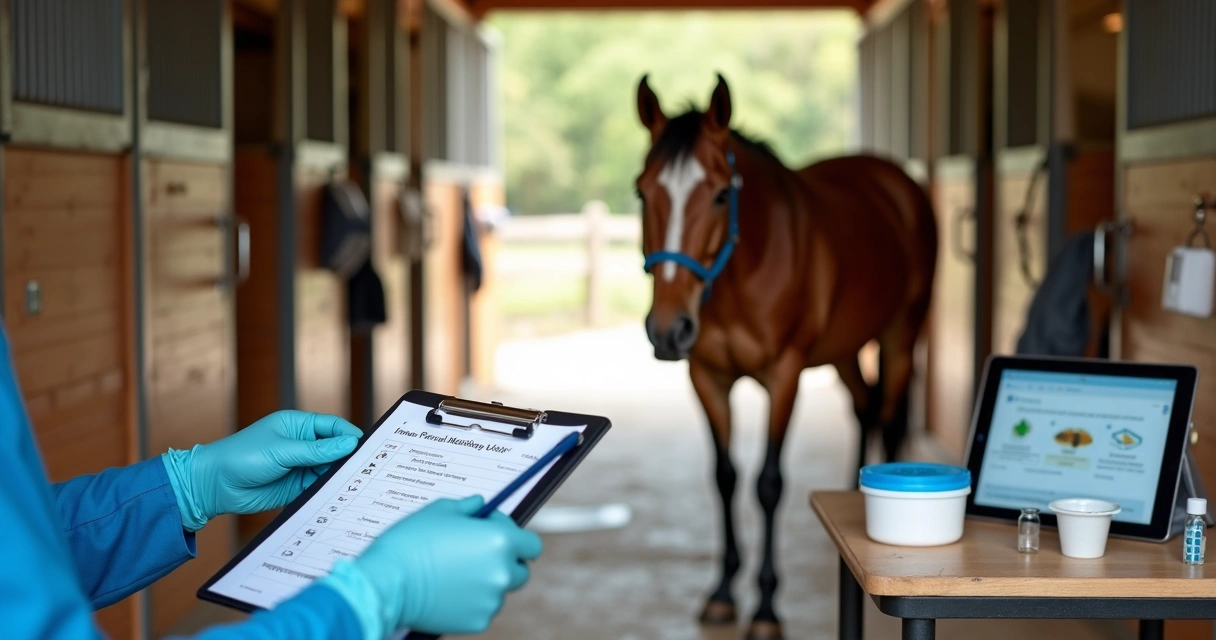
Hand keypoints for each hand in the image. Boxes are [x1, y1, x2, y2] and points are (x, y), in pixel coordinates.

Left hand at [161, 410, 361, 530]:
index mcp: (298, 426)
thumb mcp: (282, 451)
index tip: (367, 447)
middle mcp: (302, 444)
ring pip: (329, 469)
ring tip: (357, 484)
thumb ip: (317, 451)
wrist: (214, 486)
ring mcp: (299, 466)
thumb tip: (349, 444)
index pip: (332, 426)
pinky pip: (319, 487)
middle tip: (368, 468)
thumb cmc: (242, 457)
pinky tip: (340, 495)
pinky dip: (329, 490)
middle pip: (334, 449)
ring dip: (340, 476)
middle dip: (348, 457)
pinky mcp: (296, 487)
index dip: (349, 435)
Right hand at [320, 495, 542, 638]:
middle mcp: (502, 573)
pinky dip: (472, 601)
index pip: (531, 544)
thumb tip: (479, 505)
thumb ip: (467, 507)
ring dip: (486, 581)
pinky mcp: (477, 622)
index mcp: (500, 542)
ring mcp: (491, 600)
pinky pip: (482, 608)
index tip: (492, 531)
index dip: (514, 535)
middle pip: (519, 569)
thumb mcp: (439, 511)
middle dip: (503, 560)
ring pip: (499, 590)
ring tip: (455, 572)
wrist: (387, 582)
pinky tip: (449, 590)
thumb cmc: (411, 541)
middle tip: (475, 553)